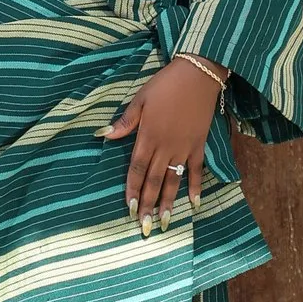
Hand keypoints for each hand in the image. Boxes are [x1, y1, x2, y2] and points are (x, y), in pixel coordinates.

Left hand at [103, 55, 224, 230]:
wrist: (198, 74)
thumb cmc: (165, 85)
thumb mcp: (140, 99)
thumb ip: (125, 121)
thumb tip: (104, 135)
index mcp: (148, 136)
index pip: (137, 169)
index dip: (132, 189)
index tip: (128, 208)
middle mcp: (165, 147)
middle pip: (154, 181)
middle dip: (147, 205)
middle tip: (143, 227)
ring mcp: (184, 148)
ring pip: (173, 181)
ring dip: (168, 203)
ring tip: (164, 223)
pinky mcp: (198, 145)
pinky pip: (196, 171)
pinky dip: (195, 187)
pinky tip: (193, 204)